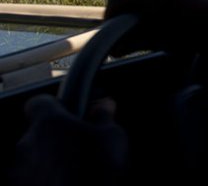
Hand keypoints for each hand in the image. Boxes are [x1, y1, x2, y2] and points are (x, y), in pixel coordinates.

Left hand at [11, 94, 127, 185]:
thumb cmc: (97, 170)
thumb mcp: (114, 136)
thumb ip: (105, 115)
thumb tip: (104, 105)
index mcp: (49, 123)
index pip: (41, 101)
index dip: (58, 105)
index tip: (73, 112)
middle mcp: (28, 144)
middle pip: (41, 130)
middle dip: (59, 134)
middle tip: (82, 142)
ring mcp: (21, 170)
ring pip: (36, 155)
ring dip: (52, 157)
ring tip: (78, 166)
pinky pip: (33, 175)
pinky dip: (47, 176)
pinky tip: (68, 180)